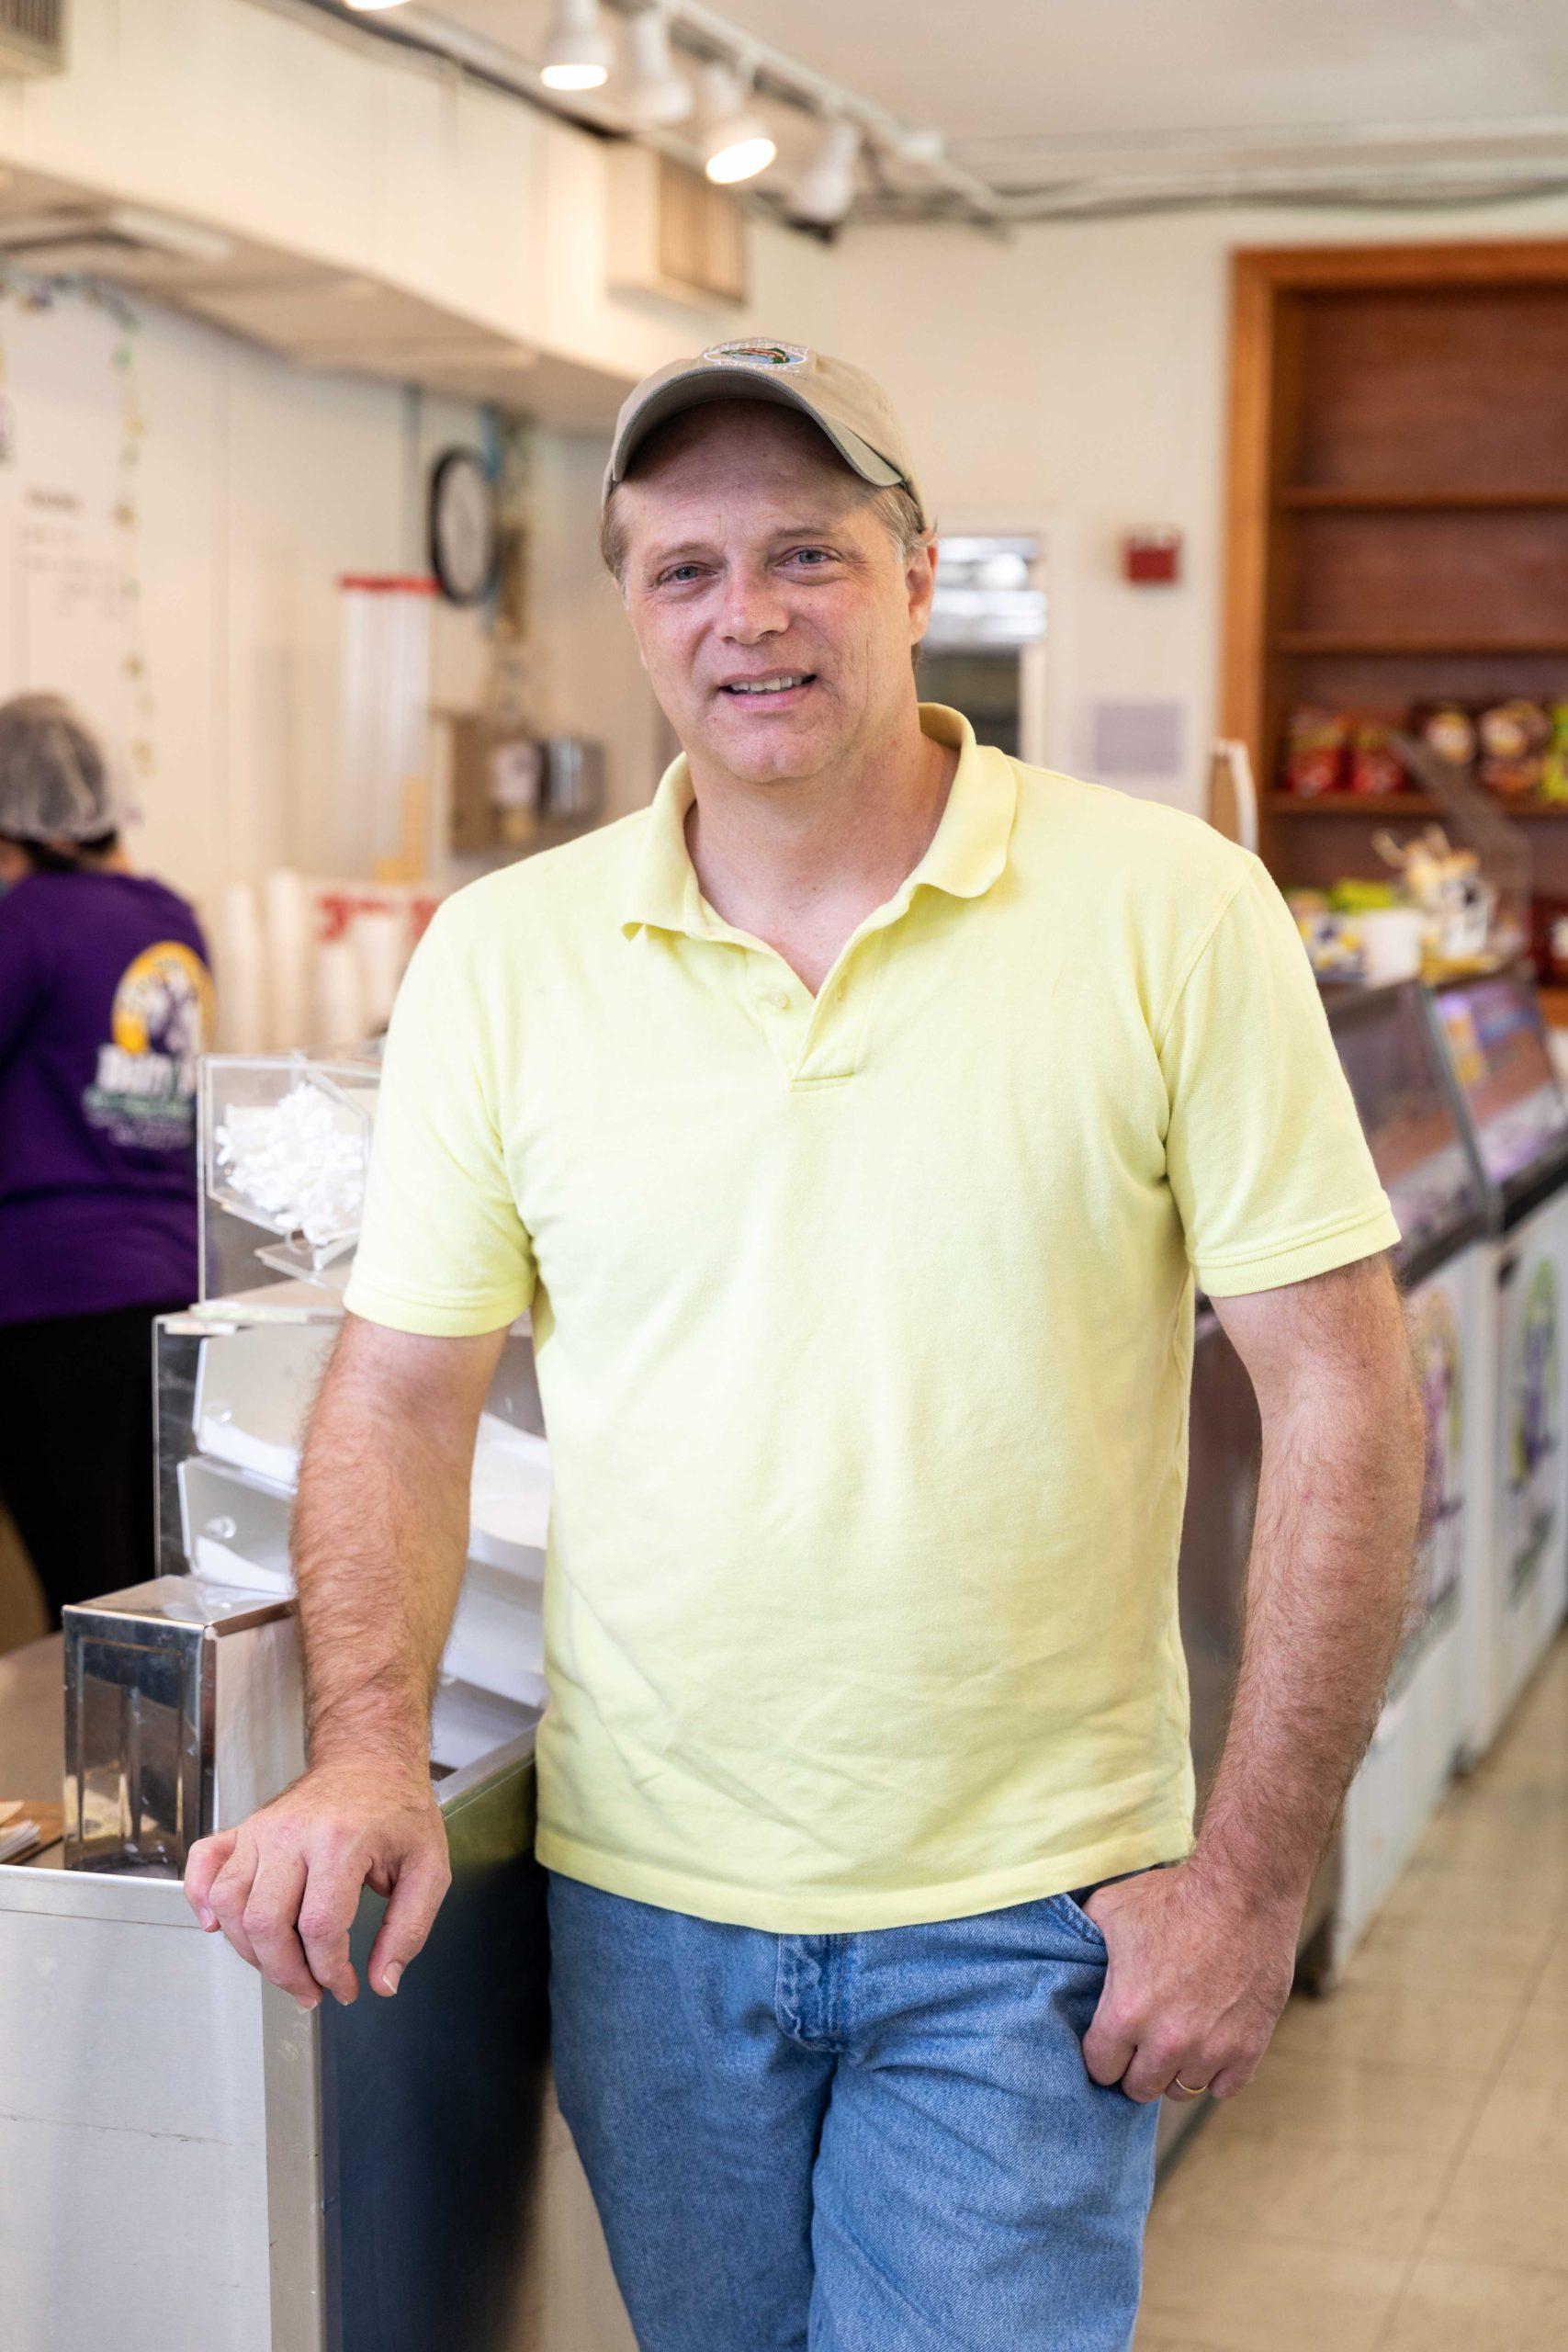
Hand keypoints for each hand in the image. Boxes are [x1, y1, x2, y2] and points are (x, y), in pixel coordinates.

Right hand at [183, 1756, 450, 2012]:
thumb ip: (410, 1929)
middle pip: (265, 1923)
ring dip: (249, 1951)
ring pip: (229, 1903)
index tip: (346, 1987)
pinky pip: (204, 1863)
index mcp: (341, 1842)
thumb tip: (383, 1982)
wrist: (372, 1758)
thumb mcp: (430, 1868)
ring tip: (282, 1966)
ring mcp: (262, 1829)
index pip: (320, 1928)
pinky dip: (199, 1898)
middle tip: (311, 1991)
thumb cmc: (399, 1811)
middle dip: (287, 1973)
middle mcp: (292, 1833)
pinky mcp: (245, 1828)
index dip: (331, 1972)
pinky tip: (217, 1925)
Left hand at [1079, 1862, 1300, 2103]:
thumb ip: (1083, 1937)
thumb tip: (1064, 1947)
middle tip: (1141, 2044)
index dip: (1102, 2055)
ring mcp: (1210, 2050)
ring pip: (1181, 2090)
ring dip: (1176, 2070)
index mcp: (1126, 2013)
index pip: (1100, 2069)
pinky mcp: (1248, 2048)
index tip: (1109, 2042)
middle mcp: (1166, 2042)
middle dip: (1135, 2068)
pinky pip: (1224, 2088)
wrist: (1244, 1891)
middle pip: (1139, 2088)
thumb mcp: (1111, 1908)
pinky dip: (1216, 2072)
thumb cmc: (1174, 1896)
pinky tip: (1209, 2044)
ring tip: (1176, 2040)